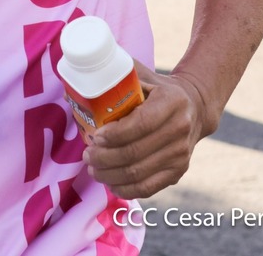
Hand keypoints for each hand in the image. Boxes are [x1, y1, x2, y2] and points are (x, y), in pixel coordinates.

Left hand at [83, 61, 209, 198]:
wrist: (193, 108)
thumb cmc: (155, 88)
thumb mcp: (140, 74)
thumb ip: (111, 77)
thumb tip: (69, 92)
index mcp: (171, 101)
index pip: (141, 123)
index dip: (115, 134)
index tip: (95, 136)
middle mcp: (180, 129)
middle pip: (135, 153)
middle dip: (104, 158)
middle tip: (87, 155)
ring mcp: (181, 154)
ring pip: (139, 173)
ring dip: (110, 175)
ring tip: (92, 169)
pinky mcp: (178, 172)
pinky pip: (148, 187)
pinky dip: (126, 188)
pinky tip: (110, 183)